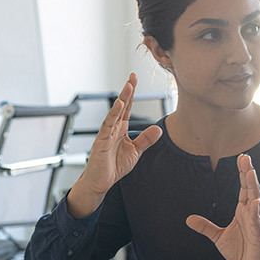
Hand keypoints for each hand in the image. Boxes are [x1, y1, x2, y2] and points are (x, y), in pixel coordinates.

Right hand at [67, 73, 162, 217]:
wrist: (100, 182)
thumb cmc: (113, 166)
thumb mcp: (135, 152)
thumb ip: (146, 140)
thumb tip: (159, 129)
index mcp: (121, 129)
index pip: (128, 108)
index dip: (132, 94)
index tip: (135, 79)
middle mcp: (113, 128)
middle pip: (122, 106)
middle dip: (127, 91)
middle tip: (133, 76)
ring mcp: (106, 133)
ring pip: (115, 112)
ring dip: (122, 99)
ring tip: (128, 86)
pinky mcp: (101, 141)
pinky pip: (107, 125)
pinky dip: (113, 114)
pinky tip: (119, 105)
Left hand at [185, 153, 259, 259]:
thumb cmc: (241, 250)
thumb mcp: (219, 237)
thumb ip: (206, 227)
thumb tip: (189, 219)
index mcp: (242, 212)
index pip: (243, 188)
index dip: (242, 173)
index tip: (241, 158)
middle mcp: (251, 214)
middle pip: (251, 189)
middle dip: (248, 173)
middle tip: (246, 157)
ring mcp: (256, 224)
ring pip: (256, 201)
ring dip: (254, 187)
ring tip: (251, 172)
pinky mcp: (259, 236)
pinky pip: (257, 222)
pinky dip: (255, 212)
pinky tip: (254, 202)